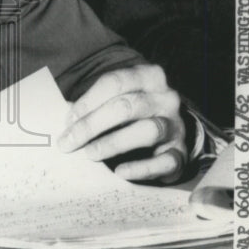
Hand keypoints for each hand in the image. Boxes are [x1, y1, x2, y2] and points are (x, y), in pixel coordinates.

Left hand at [56, 65, 186, 181]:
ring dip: (113, 143)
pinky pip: (164, 161)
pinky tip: (120, 172)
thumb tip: (68, 121)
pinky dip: (141, 168)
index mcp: (149, 76)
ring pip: (147, 130)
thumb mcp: (118, 99)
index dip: (89, 101)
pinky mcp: (181, 153)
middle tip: (69, 142)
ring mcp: (176, 126)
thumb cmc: (134, 113)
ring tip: (89, 154)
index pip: (115, 82)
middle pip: (127, 107)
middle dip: (92, 124)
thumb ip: (96, 105)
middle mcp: (166, 98)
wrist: (171, 130)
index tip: (68, 120)